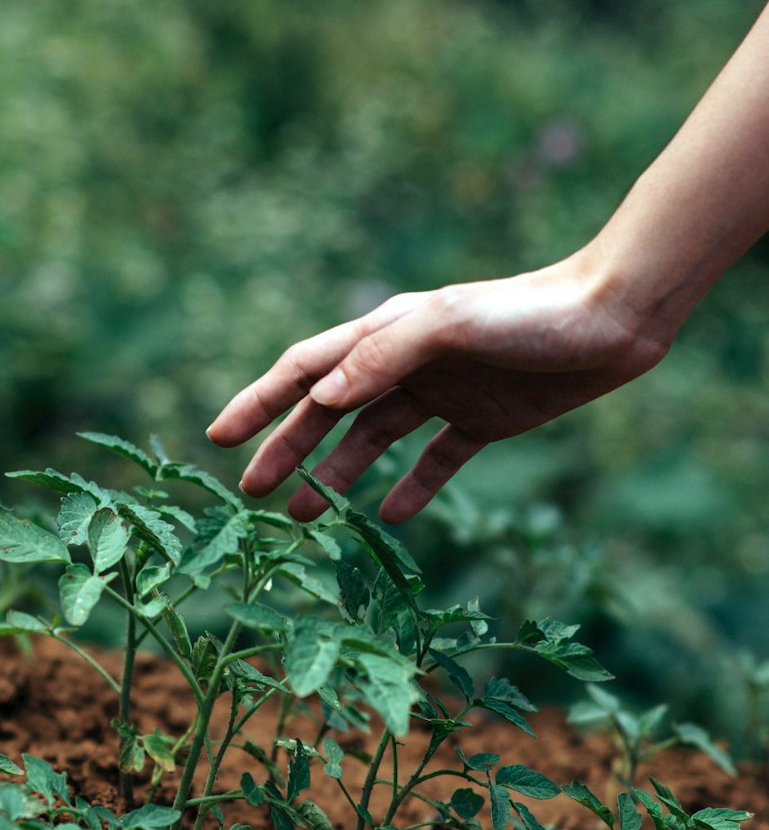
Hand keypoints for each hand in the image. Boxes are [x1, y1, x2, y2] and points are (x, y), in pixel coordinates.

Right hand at [206, 252, 670, 522]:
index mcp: (387, 331)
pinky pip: (435, 460)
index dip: (259, 400)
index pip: (305, 369)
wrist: (612, 320)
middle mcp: (406, 362)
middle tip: (251, 491)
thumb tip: (319, 399)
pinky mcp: (483, 420)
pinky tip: (390, 515)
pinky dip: (410, 487)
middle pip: (329, 411)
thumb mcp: (449, 325)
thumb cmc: (528, 313)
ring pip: (373, 439)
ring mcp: (443, 392)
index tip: (218, 436)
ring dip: (336, 474)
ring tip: (304, 516)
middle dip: (286, 447)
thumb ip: (381, 357)